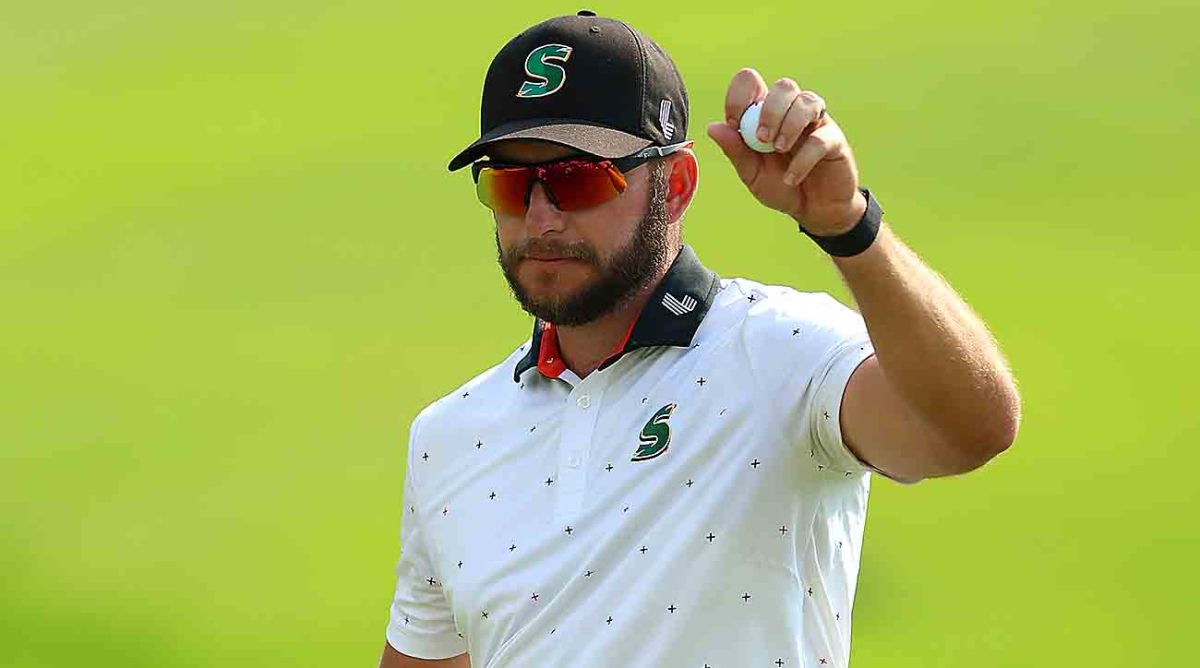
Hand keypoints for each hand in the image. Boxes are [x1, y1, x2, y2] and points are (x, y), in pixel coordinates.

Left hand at [707, 68, 865, 235]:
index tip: (734, 124)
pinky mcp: (834, 140)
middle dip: (770, 111)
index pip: (751, 82)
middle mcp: (792, 111)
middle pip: (784, 86)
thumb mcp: (751, 173)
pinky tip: (791, 178)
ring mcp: (815, 122)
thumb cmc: (780, 186)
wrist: (813, 211)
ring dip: (789, 125)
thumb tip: (713, 128)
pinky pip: (820, 138)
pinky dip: (803, 159)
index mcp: (765, 113)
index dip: (739, 97)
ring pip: (806, 101)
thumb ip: (735, 151)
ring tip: (779, 150)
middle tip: (762, 139)